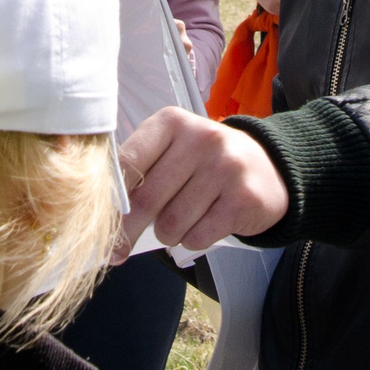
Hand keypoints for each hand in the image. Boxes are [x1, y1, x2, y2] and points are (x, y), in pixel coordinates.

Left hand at [117, 104, 288, 253]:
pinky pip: (197, 236)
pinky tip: (204, 225)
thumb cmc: (205, 164)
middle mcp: (200, 138)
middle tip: (120, 248)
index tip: (100, 223)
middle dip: (129, 230)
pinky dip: (192, 240)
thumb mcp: (173, 151)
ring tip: (180, 222)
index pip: (127, 163)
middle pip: (146, 199)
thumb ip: (141, 173)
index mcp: (172, 122)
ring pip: (171, 223)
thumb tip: (105, 218)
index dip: (109, 200)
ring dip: (167, 234)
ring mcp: (225, 167)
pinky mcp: (243, 198)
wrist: (269, 169)